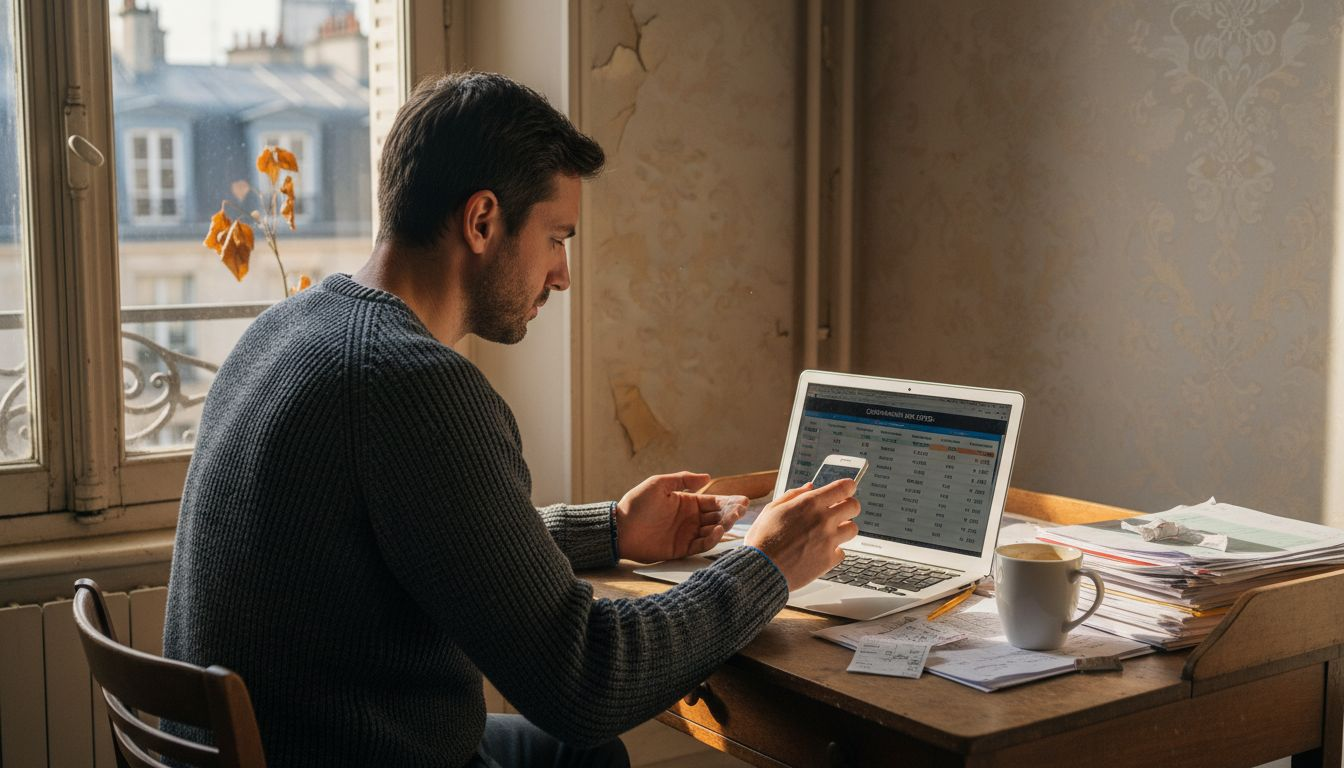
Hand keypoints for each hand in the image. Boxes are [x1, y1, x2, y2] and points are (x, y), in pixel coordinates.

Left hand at [615, 472, 747, 562]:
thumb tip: (707, 477)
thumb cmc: (637, 504)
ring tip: (730, 521)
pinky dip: (711, 540)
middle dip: (730, 514)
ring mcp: (687, 535)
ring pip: (712, 531)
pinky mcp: (681, 549)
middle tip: (740, 511)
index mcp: (687, 503)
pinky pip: (701, 545)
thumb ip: (682, 480)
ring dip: (724, 526)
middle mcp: (690, 519)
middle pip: (717, 517)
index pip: (714, 502)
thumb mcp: (658, 485)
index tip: (742, 501)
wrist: (620, 529)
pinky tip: (717, 531)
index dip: (729, 501)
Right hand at [745, 479, 859, 590]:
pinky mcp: (829, 560)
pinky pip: (842, 552)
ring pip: (853, 529)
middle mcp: (823, 520)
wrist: (761, 569)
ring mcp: (828, 540)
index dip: (848, 487)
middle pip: (854, 506)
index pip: (843, 487)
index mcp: (809, 504)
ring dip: (844, 528)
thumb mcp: (772, 509)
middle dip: (849, 506)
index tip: (847, 489)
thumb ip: (794, 495)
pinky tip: (821, 550)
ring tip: (830, 532)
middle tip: (841, 511)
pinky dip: (834, 551)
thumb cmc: (762, 540)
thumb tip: (809, 487)